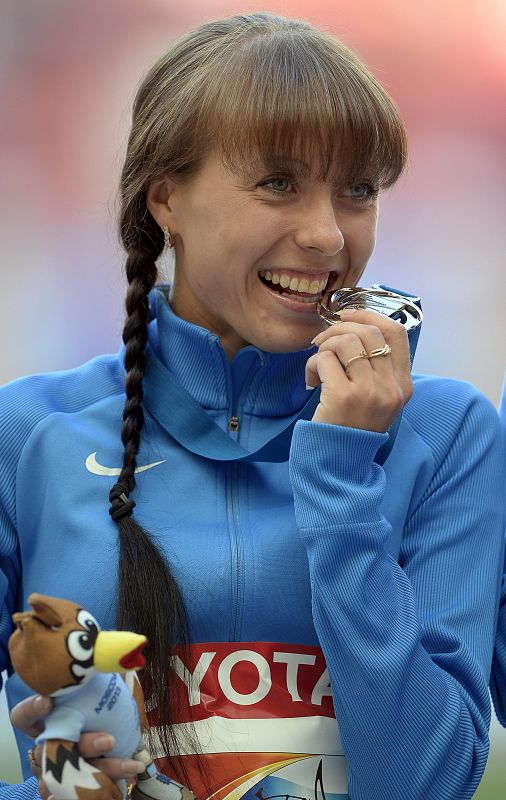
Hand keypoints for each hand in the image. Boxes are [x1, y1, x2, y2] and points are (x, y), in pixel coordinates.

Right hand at [11, 695, 142, 798]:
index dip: (31, 710)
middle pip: (56, 749)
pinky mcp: (67, 789)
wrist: (101, 749)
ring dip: (104, 769)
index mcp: (45, 722)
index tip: (48, 700)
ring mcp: (54, 772)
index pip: (23, 717)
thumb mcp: (93, 698)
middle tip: (109, 740)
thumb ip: (99, 683)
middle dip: (85, 745)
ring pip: (74, 774)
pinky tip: (122, 784)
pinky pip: (79, 794)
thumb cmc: (93, 716)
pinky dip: (102, 790)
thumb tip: (121, 660)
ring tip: (130, 764)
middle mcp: (45, 748)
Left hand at [306, 308, 412, 431]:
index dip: (369, 315)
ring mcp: (369, 392)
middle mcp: (391, 388)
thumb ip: (377, 368)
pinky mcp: (343, 397)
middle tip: (321, 344)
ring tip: (317, 366)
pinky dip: (312, 364)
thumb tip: (354, 327)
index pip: (396, 333)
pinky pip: (325, 359)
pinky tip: (311, 381)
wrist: (338, 464)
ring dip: (324, 347)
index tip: (346, 316)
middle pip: (368, 332)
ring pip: (346, 341)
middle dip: (339, 330)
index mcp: (403, 385)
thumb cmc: (353, 427)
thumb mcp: (379, 399)